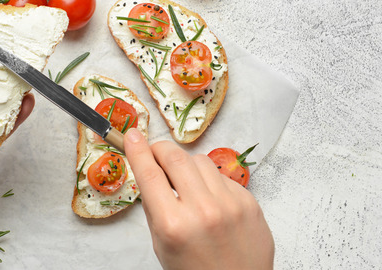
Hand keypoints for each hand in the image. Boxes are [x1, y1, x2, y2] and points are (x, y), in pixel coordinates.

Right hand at [124, 129, 273, 269]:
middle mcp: (202, 211)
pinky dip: (210, 182)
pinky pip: (222, 177)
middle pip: (176, 157)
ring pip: (200, 161)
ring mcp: (230, 204)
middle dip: (160, 149)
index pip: (149, 173)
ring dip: (186, 165)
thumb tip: (150, 171)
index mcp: (173, 225)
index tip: (132, 135)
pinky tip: (209, 199)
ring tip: (185, 183)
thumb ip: (156, 208)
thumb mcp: (162, 245)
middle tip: (154, 153)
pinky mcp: (249, 202)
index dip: (137, 149)